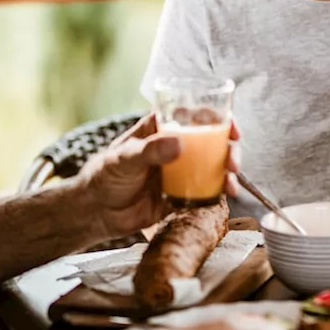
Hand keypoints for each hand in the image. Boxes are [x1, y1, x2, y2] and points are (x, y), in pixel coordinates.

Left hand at [76, 114, 240, 241]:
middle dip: (229, 150)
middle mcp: (175, 149)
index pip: (194, 116)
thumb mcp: (124, 158)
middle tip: (232, 162)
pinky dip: (218, 195)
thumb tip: (179, 144)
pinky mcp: (180, 196)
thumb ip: (150, 151)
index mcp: (161, 130)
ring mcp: (180, 173)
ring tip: (231, 185)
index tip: (230, 126)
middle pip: (211, 143)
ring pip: (213, 168)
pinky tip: (223, 198)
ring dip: (227, 174)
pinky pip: (205, 193)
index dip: (217, 118)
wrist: (97, 213)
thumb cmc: (104, 176)